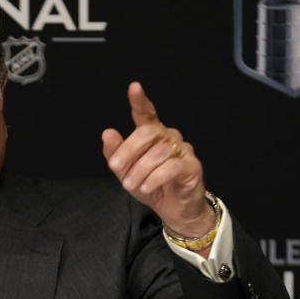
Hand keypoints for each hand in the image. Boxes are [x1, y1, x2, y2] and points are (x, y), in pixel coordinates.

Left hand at [102, 81, 214, 246]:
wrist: (174, 210)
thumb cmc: (152, 187)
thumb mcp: (126, 172)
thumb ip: (116, 154)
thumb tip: (108, 133)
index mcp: (153, 136)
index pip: (147, 114)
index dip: (140, 101)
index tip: (134, 88)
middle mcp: (169, 138)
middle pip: (148, 132)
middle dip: (128, 151)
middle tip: (117, 168)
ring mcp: (182, 151)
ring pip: (158, 152)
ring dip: (140, 170)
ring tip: (131, 185)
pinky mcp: (192, 167)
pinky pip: (172, 167)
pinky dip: (154, 178)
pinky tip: (146, 186)